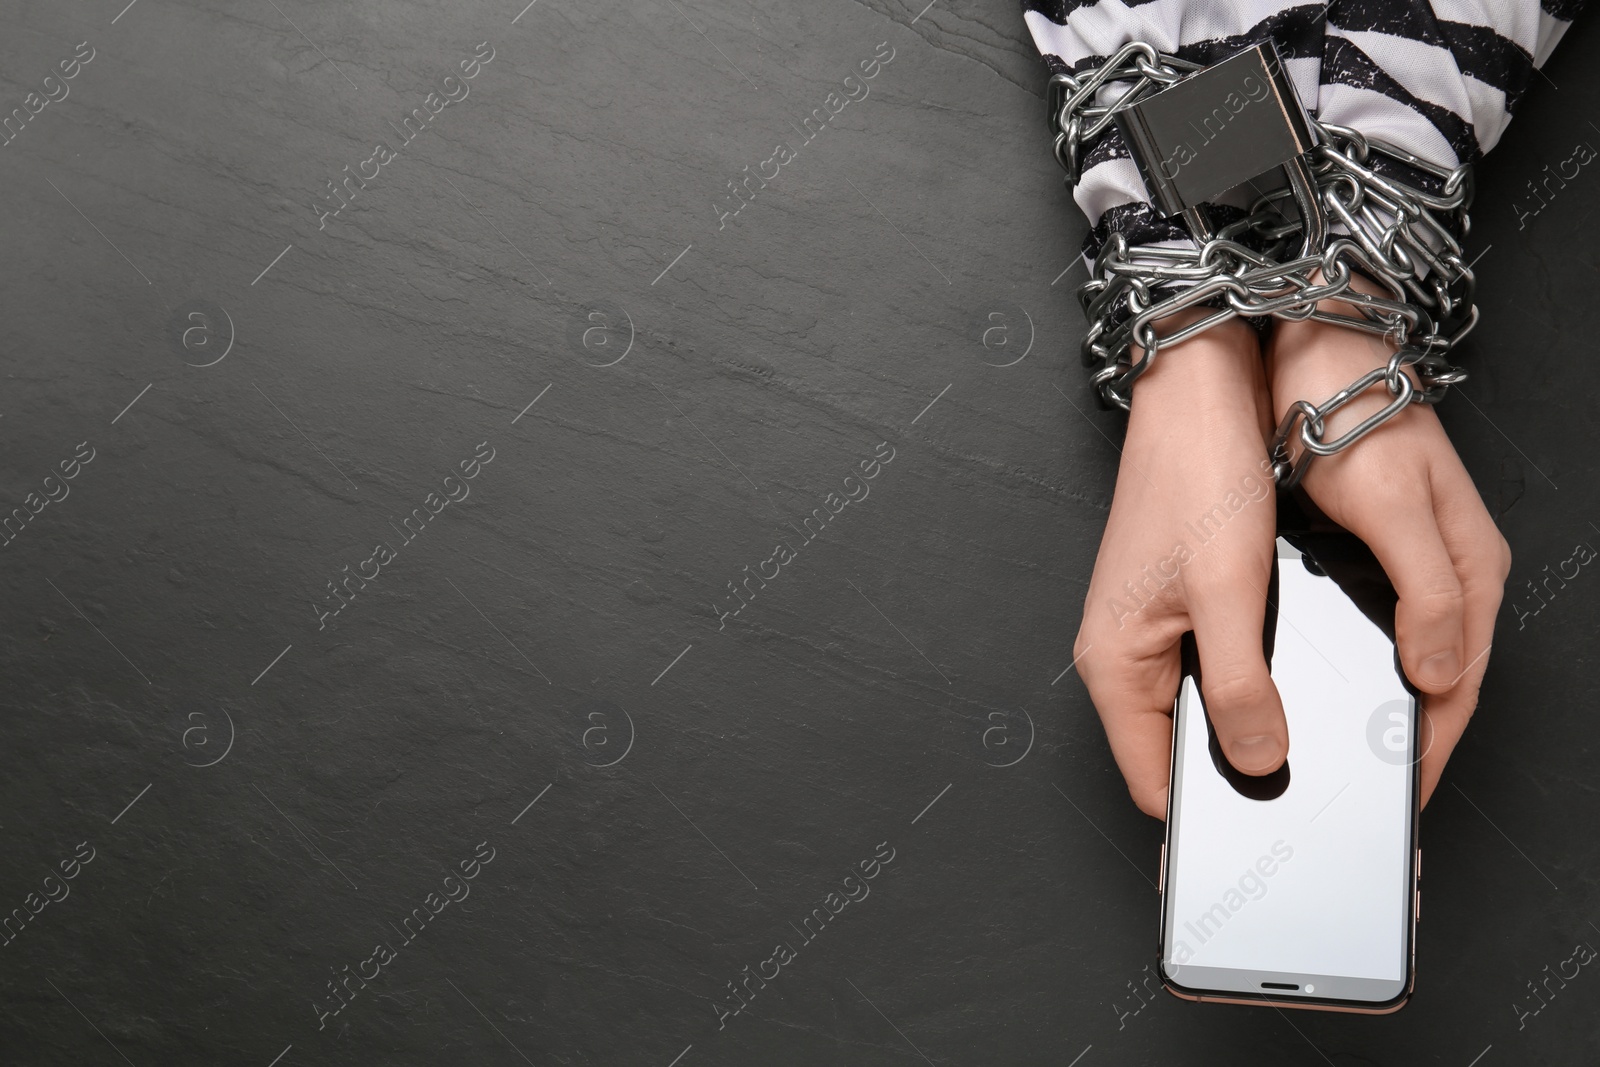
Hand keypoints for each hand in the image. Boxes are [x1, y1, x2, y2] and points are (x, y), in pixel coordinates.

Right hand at [1074, 310, 1287, 818]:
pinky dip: (1254, 689)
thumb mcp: (1228, 589)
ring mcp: (1149, 636)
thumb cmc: (1193, 475)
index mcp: (1114, 665)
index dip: (1211, 818)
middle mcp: (1123, 659)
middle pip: (1178, 754)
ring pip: (1201, 716)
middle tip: (1306, 788)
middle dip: (1238, 776)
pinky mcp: (1177, 614)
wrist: (1196, 397)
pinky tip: (1291, 683)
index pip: (1156, 785)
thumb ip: (1242, 684)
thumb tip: (1261, 758)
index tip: (1270, 837)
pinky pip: (1214, 677)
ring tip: (1303, 736)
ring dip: (1249, 728)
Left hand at [1266, 277, 1511, 807]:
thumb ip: (1427, 593)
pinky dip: (1352, 667)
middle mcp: (1452, 576)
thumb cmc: (1356, 413)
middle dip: (1398, 743)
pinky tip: (1316, 687)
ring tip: (1331, 759)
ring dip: (1375, 710)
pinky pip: (1375, 631)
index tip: (1392, 800)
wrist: (1320, 348)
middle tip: (1352, 796)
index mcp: (1470, 573)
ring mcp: (1417, 565)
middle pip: (1433, 684)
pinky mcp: (1380, 551)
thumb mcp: (1393, 507)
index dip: (1426, 748)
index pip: (1456, 689)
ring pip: (1405, 661)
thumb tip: (1441, 674)